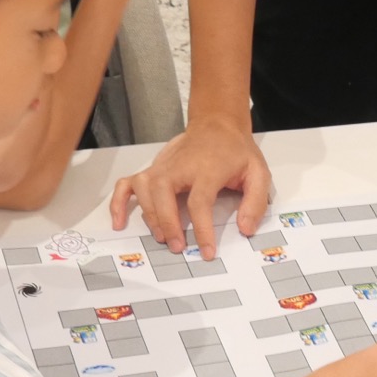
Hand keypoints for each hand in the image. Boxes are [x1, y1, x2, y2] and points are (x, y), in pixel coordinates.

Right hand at [110, 114, 271, 256]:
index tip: (206, 251)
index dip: (202, 230)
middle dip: (168, 223)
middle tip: (178, 246)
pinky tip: (119, 222)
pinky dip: (118, 203)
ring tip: (163, 237)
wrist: (218, 125)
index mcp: (206, 168)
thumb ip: (255, 202)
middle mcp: (179, 166)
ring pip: (144, 190)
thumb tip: (246, 229)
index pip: (199, 202)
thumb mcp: (258, 173)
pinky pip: (126, 184)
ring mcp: (162, 167)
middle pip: (164, 194)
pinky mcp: (152, 169)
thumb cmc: (235, 152)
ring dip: (150, 216)